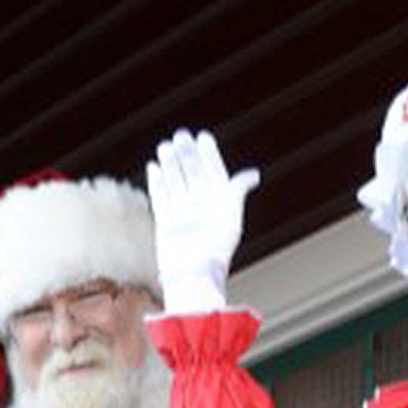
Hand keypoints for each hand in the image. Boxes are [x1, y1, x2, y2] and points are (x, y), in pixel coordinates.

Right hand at [145, 129, 259, 314]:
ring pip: (175, 182)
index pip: (214, 171)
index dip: (209, 154)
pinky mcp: (166, 222)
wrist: (194, 272)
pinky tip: (153, 167)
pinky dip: (156, 182)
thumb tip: (253, 175)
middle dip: (186, 154)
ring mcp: (183, 213)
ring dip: (170, 164)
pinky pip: (160, 198)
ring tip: (165, 146)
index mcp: (220, 201)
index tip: (203, 137)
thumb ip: (236, 190)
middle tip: (181, 136)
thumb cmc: (216, 246)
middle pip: (193, 173)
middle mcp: (201, 205)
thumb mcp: (232, 213)